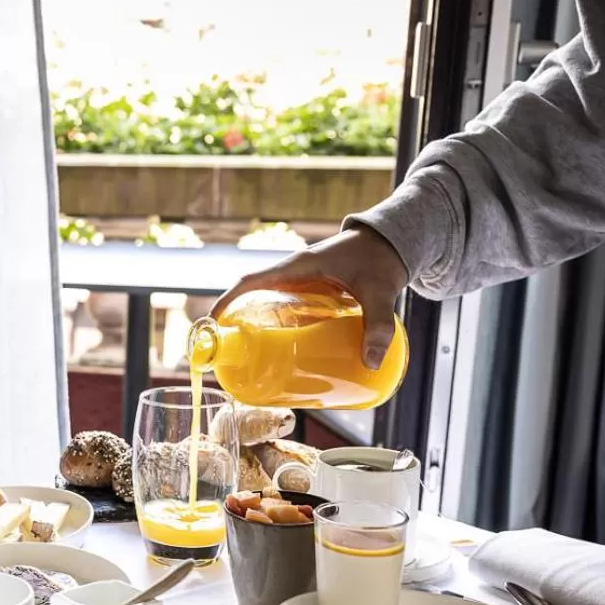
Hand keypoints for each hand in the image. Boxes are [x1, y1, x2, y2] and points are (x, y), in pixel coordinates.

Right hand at [211, 225, 409, 368]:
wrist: (390, 242)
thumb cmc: (380, 258)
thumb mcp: (380, 291)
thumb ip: (378, 325)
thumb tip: (370, 362)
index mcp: (299, 265)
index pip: (253, 281)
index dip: (229, 300)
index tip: (214, 322)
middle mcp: (293, 271)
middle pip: (252, 293)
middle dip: (234, 318)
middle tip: (229, 348)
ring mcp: (299, 279)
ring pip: (265, 300)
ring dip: (252, 320)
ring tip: (247, 351)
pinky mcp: (309, 288)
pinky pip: (281, 304)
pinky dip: (273, 321)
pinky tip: (278, 343)